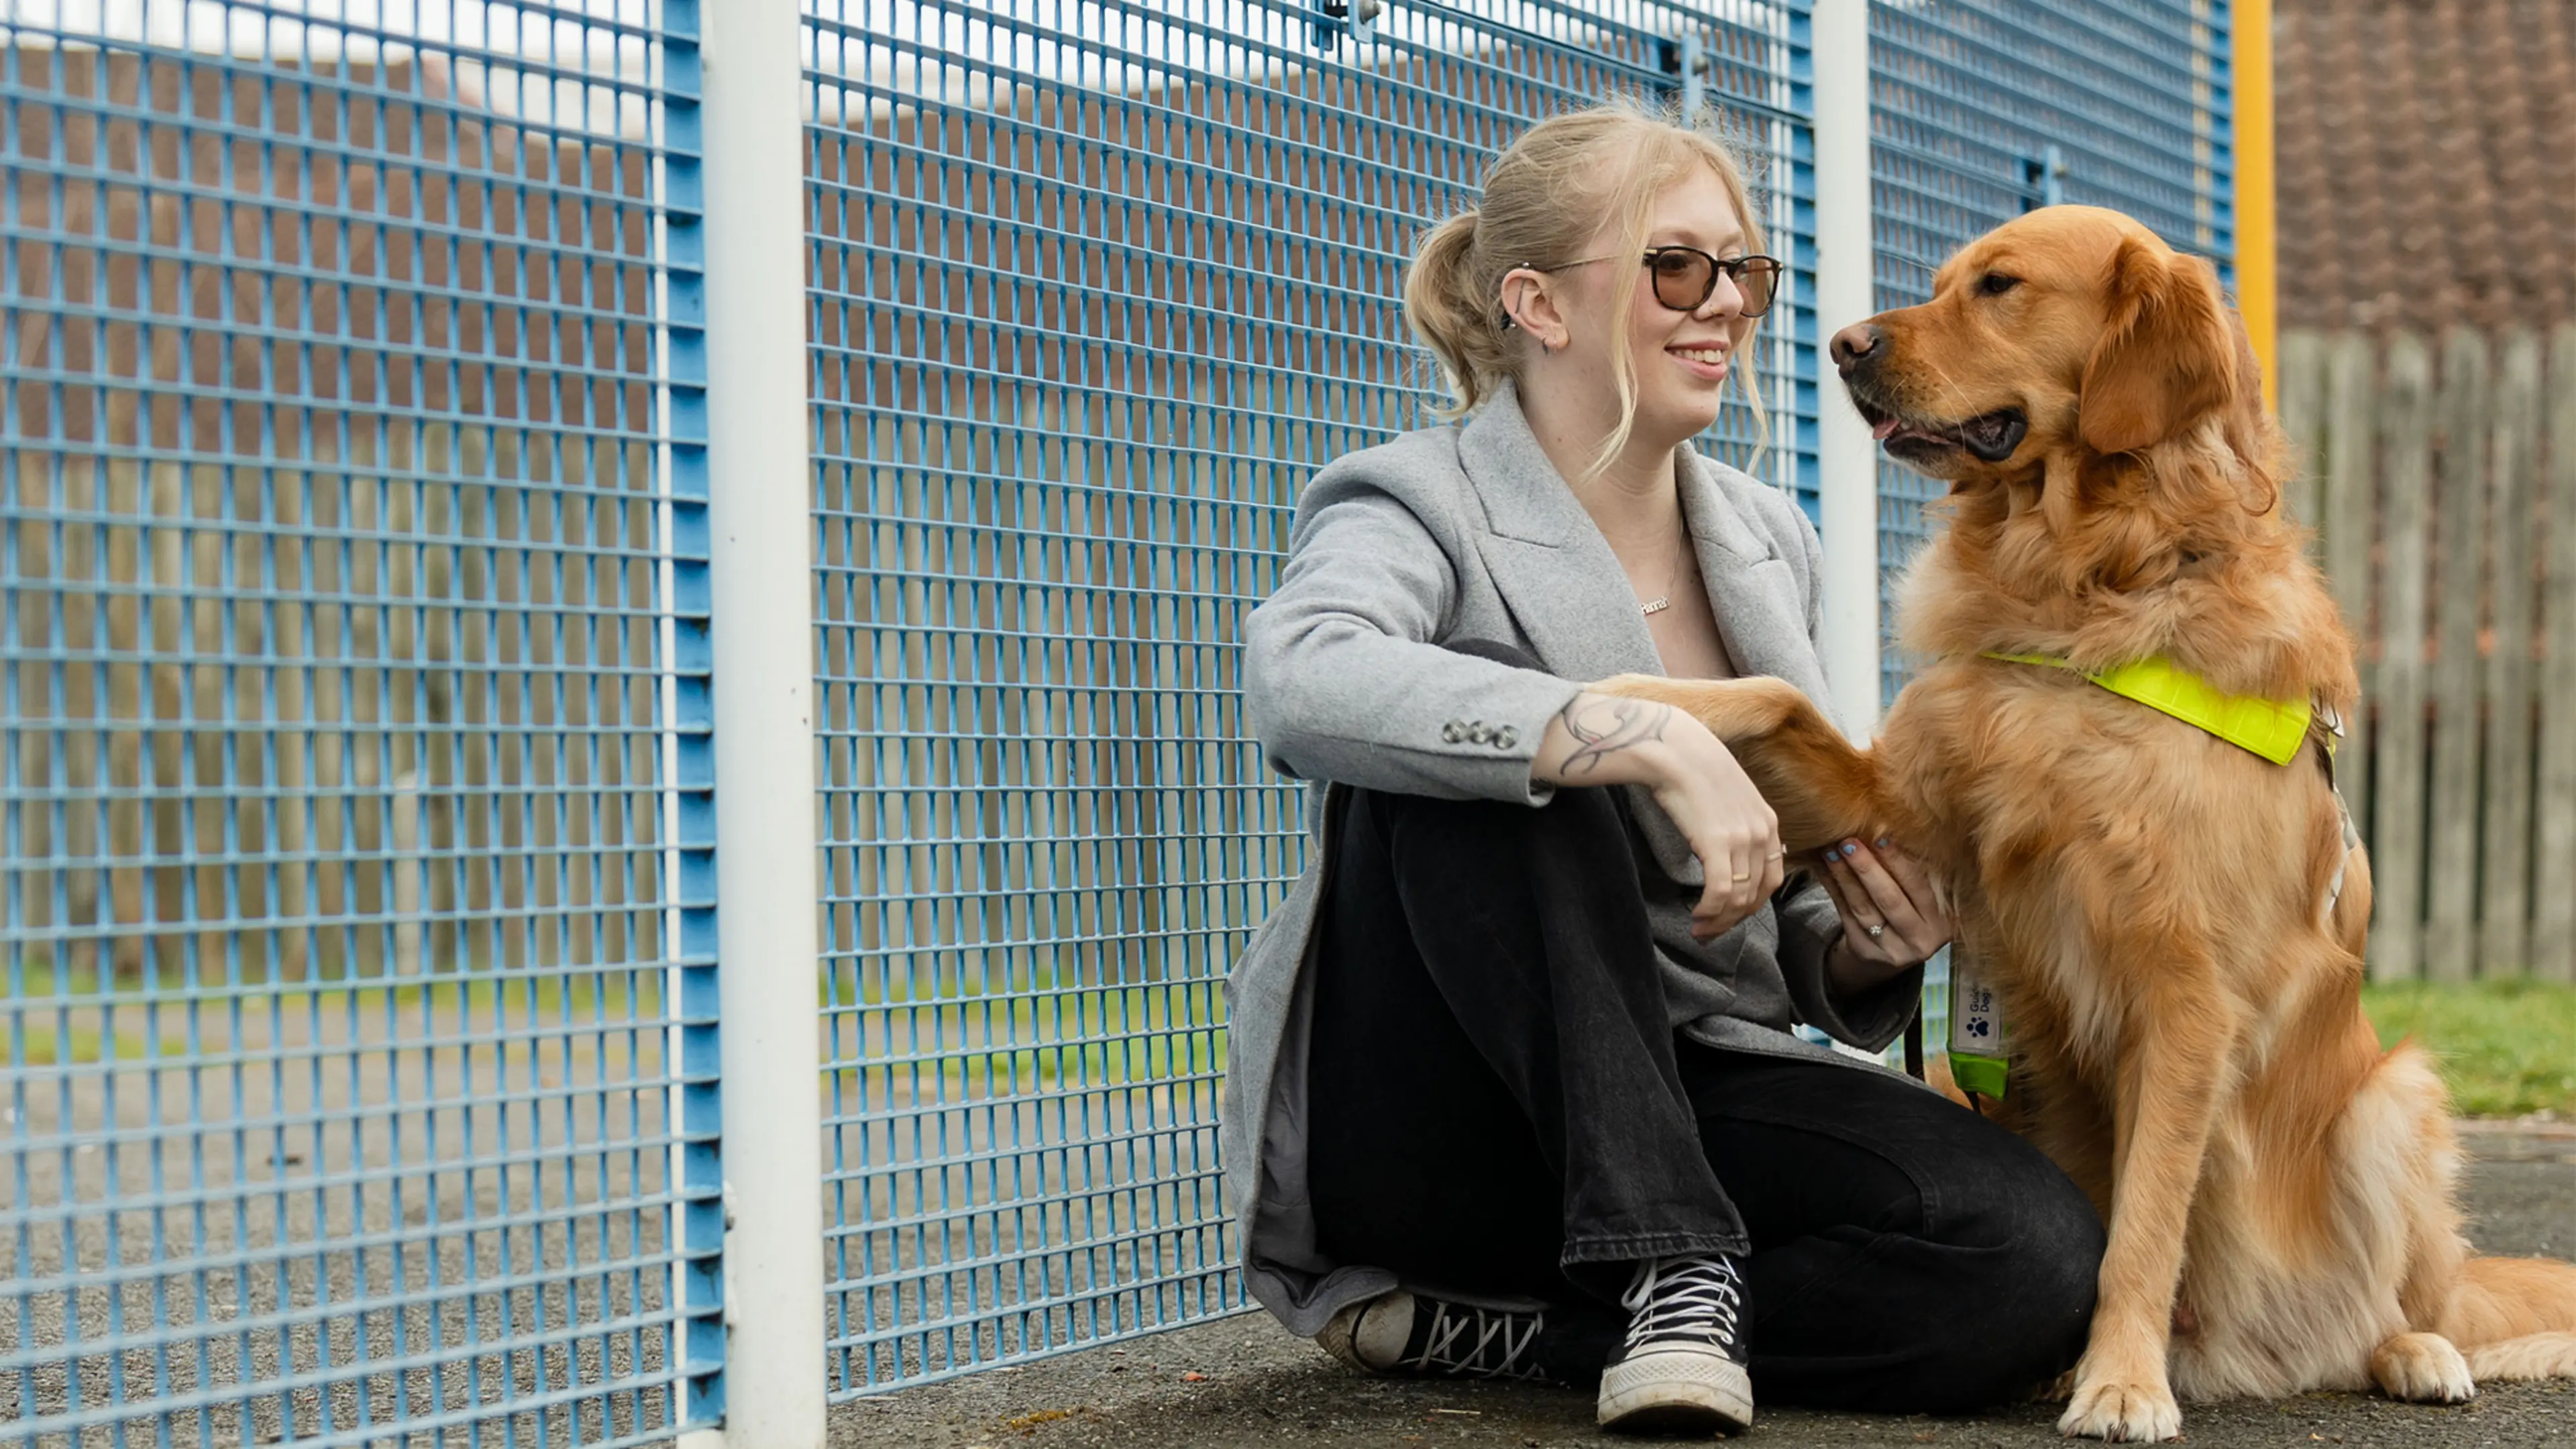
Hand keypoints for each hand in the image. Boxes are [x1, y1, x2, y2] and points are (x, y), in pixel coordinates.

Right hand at [1533, 692, 1784, 938]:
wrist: (1674, 748)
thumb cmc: (1692, 767)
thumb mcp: (1728, 795)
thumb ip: (1735, 822)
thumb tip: (1722, 846)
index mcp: (1768, 822)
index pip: (1772, 879)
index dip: (1751, 905)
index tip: (1728, 916)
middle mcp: (1762, 833)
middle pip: (1757, 895)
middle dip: (1734, 920)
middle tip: (1709, 932)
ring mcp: (1742, 839)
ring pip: (1739, 899)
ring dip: (1719, 921)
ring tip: (1699, 929)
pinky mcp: (1718, 844)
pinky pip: (1720, 893)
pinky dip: (1709, 911)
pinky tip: (1696, 915)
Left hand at [1815, 837, 1950, 977]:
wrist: (1895, 951)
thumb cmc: (1914, 912)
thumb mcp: (1926, 899)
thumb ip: (1918, 872)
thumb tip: (1887, 829)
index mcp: (1942, 922)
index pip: (1918, 887)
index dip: (1898, 862)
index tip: (1880, 836)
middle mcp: (1919, 940)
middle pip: (1888, 900)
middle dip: (1866, 868)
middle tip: (1848, 842)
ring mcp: (1890, 950)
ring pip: (1862, 908)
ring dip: (1843, 876)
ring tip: (1830, 850)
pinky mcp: (1864, 951)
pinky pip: (1845, 915)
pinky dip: (1833, 888)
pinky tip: (1823, 867)